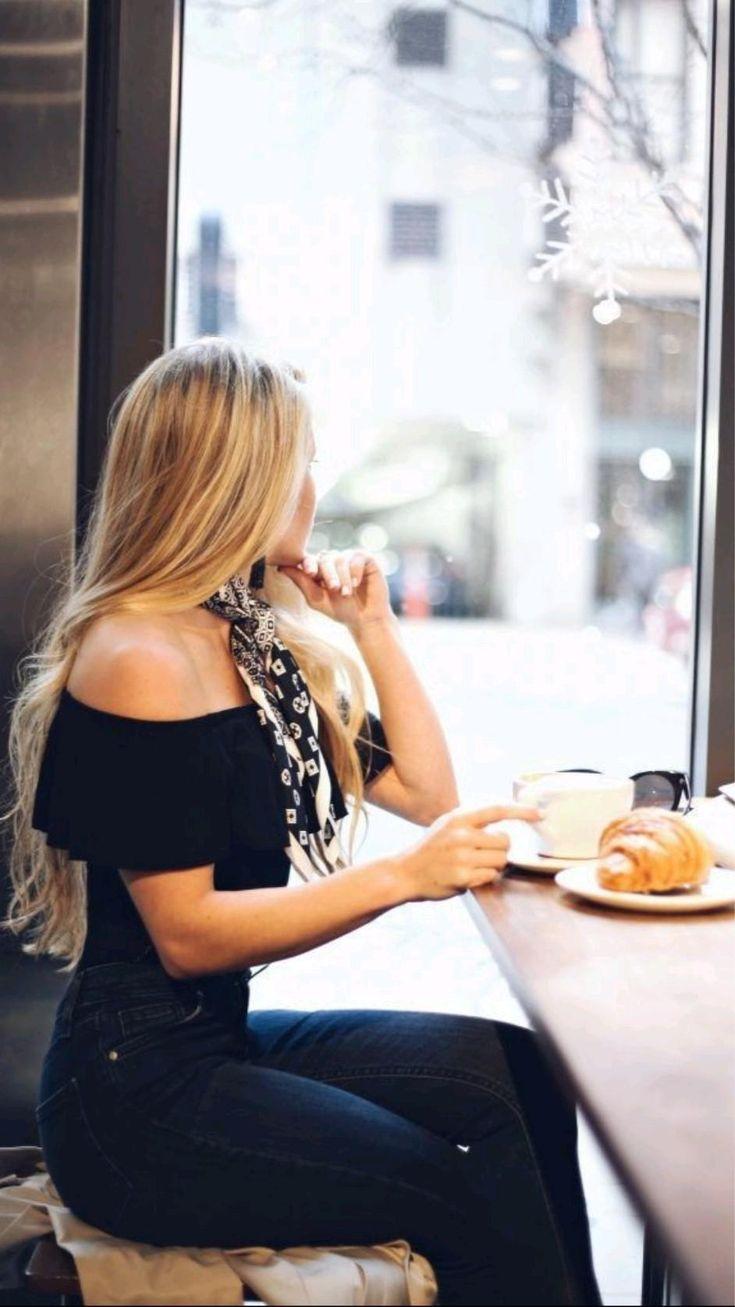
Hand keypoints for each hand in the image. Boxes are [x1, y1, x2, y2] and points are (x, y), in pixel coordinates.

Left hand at [277, 549, 392, 628]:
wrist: (365, 619)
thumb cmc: (340, 610)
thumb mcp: (316, 598)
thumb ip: (301, 582)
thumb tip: (281, 567)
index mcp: (320, 568)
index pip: (310, 560)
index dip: (309, 564)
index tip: (311, 573)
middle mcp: (334, 560)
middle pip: (325, 558)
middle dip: (328, 573)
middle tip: (334, 589)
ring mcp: (350, 558)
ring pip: (341, 558)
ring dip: (343, 577)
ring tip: (346, 593)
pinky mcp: (366, 559)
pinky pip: (356, 557)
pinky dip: (355, 572)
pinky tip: (357, 584)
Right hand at [392, 802, 542, 902]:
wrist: (405, 873)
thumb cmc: (431, 849)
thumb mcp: (447, 825)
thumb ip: (471, 821)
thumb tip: (505, 818)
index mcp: (458, 819)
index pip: (496, 811)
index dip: (520, 812)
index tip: (539, 814)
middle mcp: (461, 836)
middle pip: (504, 842)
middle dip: (501, 850)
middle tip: (486, 854)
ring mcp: (462, 857)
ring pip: (500, 860)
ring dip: (494, 865)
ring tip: (475, 865)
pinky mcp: (462, 877)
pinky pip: (490, 876)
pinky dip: (485, 877)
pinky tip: (469, 875)